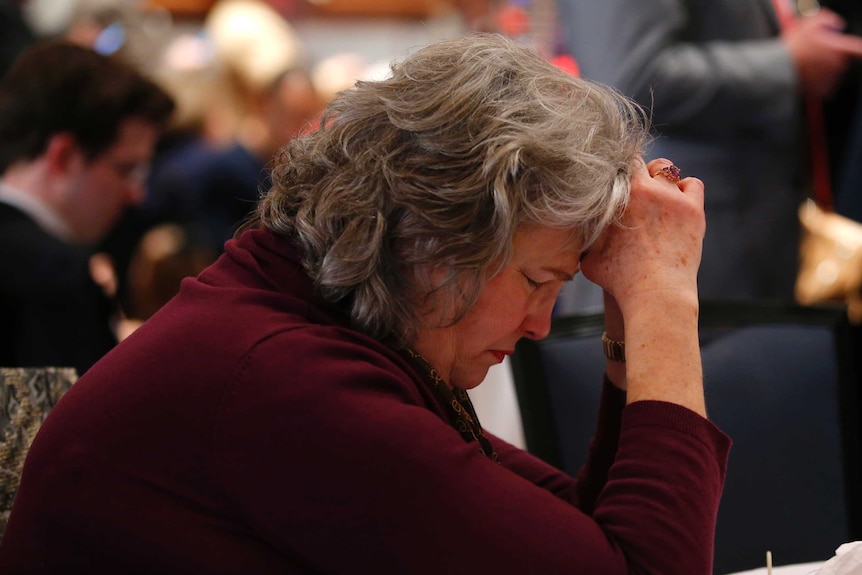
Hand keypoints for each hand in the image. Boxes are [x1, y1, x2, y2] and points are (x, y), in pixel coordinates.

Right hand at [580, 158, 704, 315]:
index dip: (620, 169)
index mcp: (622, 195)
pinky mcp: (694, 210)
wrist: (655, 293)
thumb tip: (577, 231)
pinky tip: (678, 204)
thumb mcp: (590, 257)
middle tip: (638, 191)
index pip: (622, 163)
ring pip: (668, 170)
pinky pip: (693, 185)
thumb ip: (587, 237)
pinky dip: (685, 190)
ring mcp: (674, 198)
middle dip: (641, 173)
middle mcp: (649, 189)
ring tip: (658, 197)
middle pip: (645, 163)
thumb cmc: (619, 280)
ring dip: (663, 179)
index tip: (619, 179)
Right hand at [783, 8, 861, 98]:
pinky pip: (823, 86)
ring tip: (804, 66)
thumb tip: (834, 24)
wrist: (779, 70)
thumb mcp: (808, 24)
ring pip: (831, 73)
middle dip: (828, 57)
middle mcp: (838, 65)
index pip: (857, 49)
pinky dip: (816, 82)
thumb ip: (826, 20)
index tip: (860, 52)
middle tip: (811, 55)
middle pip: (840, 60)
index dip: (859, 50)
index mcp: (838, 48)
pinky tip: (805, 76)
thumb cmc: (793, 49)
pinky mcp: (822, 91)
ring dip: (821, 69)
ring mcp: (831, 79)